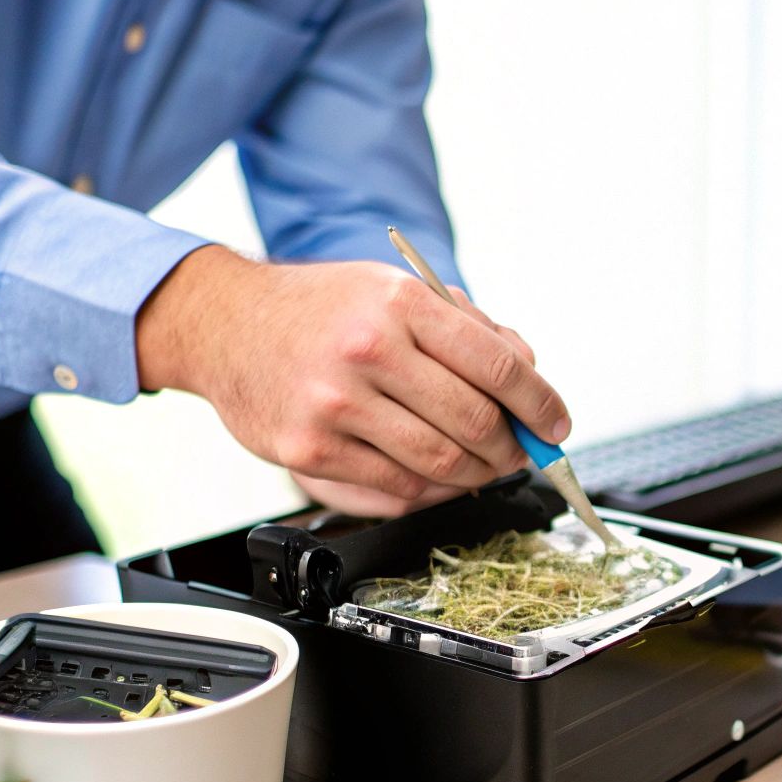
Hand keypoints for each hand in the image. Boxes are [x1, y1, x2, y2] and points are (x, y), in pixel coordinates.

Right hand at [136, 246, 567, 512]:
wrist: (225, 324)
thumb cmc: (322, 310)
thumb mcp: (395, 291)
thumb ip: (468, 328)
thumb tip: (530, 375)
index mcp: (400, 304)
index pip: (498, 365)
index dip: (540, 404)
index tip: (556, 424)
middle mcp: (368, 351)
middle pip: (474, 423)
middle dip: (512, 448)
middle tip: (520, 454)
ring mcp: (334, 406)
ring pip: (439, 465)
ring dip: (475, 475)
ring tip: (481, 467)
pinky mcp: (309, 451)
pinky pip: (395, 489)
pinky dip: (429, 491)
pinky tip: (434, 477)